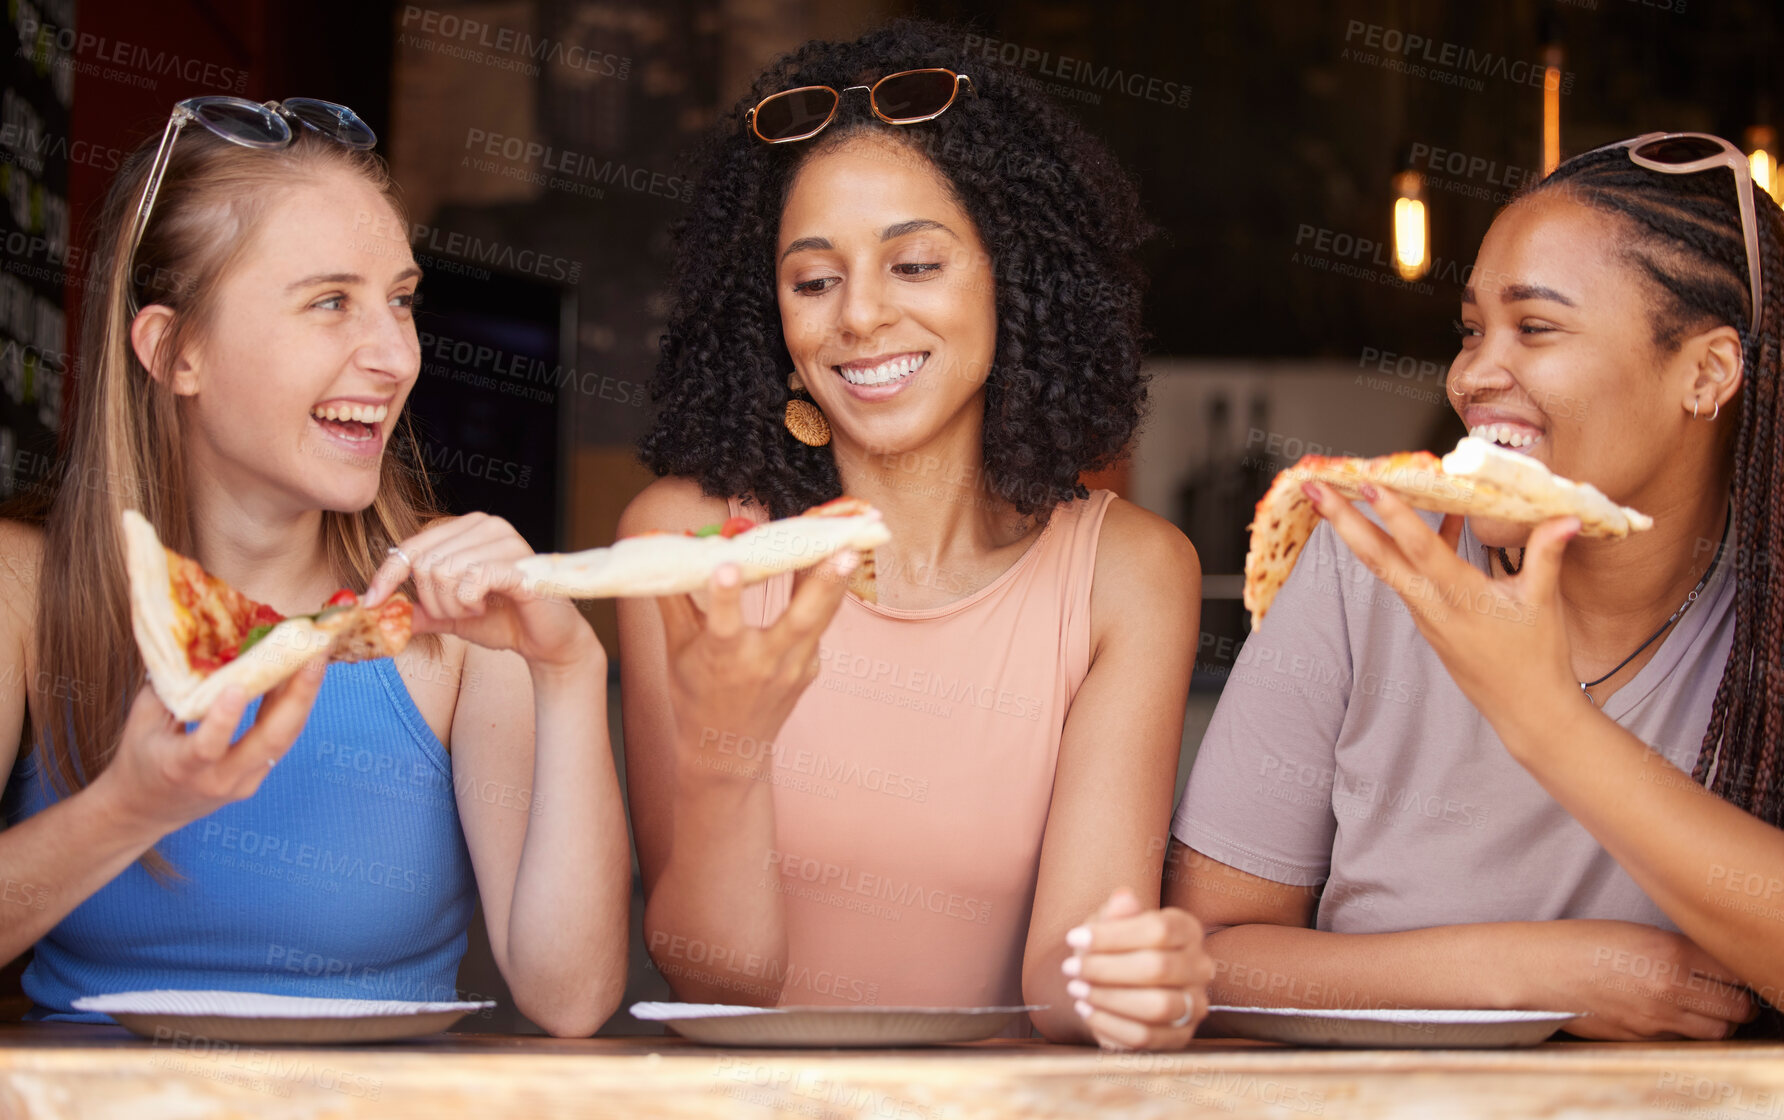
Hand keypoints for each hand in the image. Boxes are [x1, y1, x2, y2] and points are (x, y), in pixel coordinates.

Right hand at [94, 666, 323, 836]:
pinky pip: (281, 740)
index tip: (238, 686)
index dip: (223, 719)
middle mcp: (218, 779)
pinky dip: (292, 708)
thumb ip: (171, 688)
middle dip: (297, 696)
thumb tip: (196, 641)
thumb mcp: (142, 721)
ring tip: (317, 657)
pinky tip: (299, 677)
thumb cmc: (139, 758)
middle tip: (314, 655)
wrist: (144, 811)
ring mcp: (243, 782)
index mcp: (180, 767)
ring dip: (303, 697)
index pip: (206, 747)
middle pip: (269, 742)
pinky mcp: (257, 777)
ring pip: (283, 740)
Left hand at [365, 513, 599, 672]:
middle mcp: (486, 525)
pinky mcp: (519, 563)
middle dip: (433, 600)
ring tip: (475, 609)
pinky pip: (471, 580)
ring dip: (452, 605)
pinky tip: (487, 606)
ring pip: (445, 572)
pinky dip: (469, 601)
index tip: (371, 603)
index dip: (387, 575)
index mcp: (467, 529)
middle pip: (425, 562)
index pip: (412, 546)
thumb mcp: (451, 616)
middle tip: (458, 611)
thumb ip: (418, 610)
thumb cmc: (505, 620)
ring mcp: (505, 540)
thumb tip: (374, 612)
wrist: (547, 641)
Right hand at [658, 552, 856, 760]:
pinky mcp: (810, 668)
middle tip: (841, 550)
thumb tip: (656, 554)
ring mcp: (794, 668)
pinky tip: (832, 564)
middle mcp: (763, 664)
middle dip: (821, 583)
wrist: (727, 750)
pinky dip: (826, 595)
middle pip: (800, 620)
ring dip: (836, 583)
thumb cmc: (695, 696)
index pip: (722, 625)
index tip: (725, 565)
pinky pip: (819, 625)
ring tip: (849, 546)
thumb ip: (672, 602)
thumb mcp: (677, 651)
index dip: (724, 595)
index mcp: (723, 659)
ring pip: (821, 619)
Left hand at [1061, 888, 1216, 1049]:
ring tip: (1077, 990)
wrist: (1119, 986)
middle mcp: (1200, 967)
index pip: (1158, 930)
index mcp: (1187, 930)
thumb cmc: (1115, 948)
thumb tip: (1124, 898)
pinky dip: (1110, 1024)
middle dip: (1106, 969)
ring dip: (1109, 998)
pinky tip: (1086, 1010)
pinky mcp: (1180, 1037)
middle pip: (1158, 968)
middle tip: (1069, 969)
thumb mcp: (1111, 924)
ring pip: (1157, 1006)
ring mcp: (1195, 1005)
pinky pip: (1146, 1036)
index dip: (1113, 935)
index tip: (1073, 938)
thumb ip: (1118, 912)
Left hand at [1304, 482, 1581, 737]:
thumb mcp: (1544, 604)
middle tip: (1313, 487)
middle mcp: (1432, 606)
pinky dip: (1403, 546)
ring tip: (1339, 496)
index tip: (1371, 486)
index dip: (1396, 517)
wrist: (1525, 711)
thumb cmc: (1537, 659)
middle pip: (1378, 558)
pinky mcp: (1427, 619)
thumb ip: (1547, 555)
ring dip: (1359, 531)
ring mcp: (1424, 614)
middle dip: (1342, 520)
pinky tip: (1430, 518)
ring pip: (1386, 566)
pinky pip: (1407, 575)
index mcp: (1462, 600)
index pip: (1422, 551)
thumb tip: (1567, 516)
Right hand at [1522, 920, 1753, 1039]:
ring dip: (1721, 1021)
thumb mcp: (1637, 932)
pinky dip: (1688, 1031)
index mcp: (1670, 953)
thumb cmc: (1581, 942)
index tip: (1734, 970)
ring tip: (1708, 1007)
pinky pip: (1683, 1039)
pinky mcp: (1641, 1038)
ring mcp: (1655, 1019)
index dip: (1740, 972)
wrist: (1538, 969)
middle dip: (1741, 1002)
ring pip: (1717, 1031)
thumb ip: (1680, 950)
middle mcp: (1669, 989)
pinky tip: (1673, 1014)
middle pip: (1737, 1008)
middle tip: (1732, 992)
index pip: (1735, 973)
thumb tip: (1716, 968)